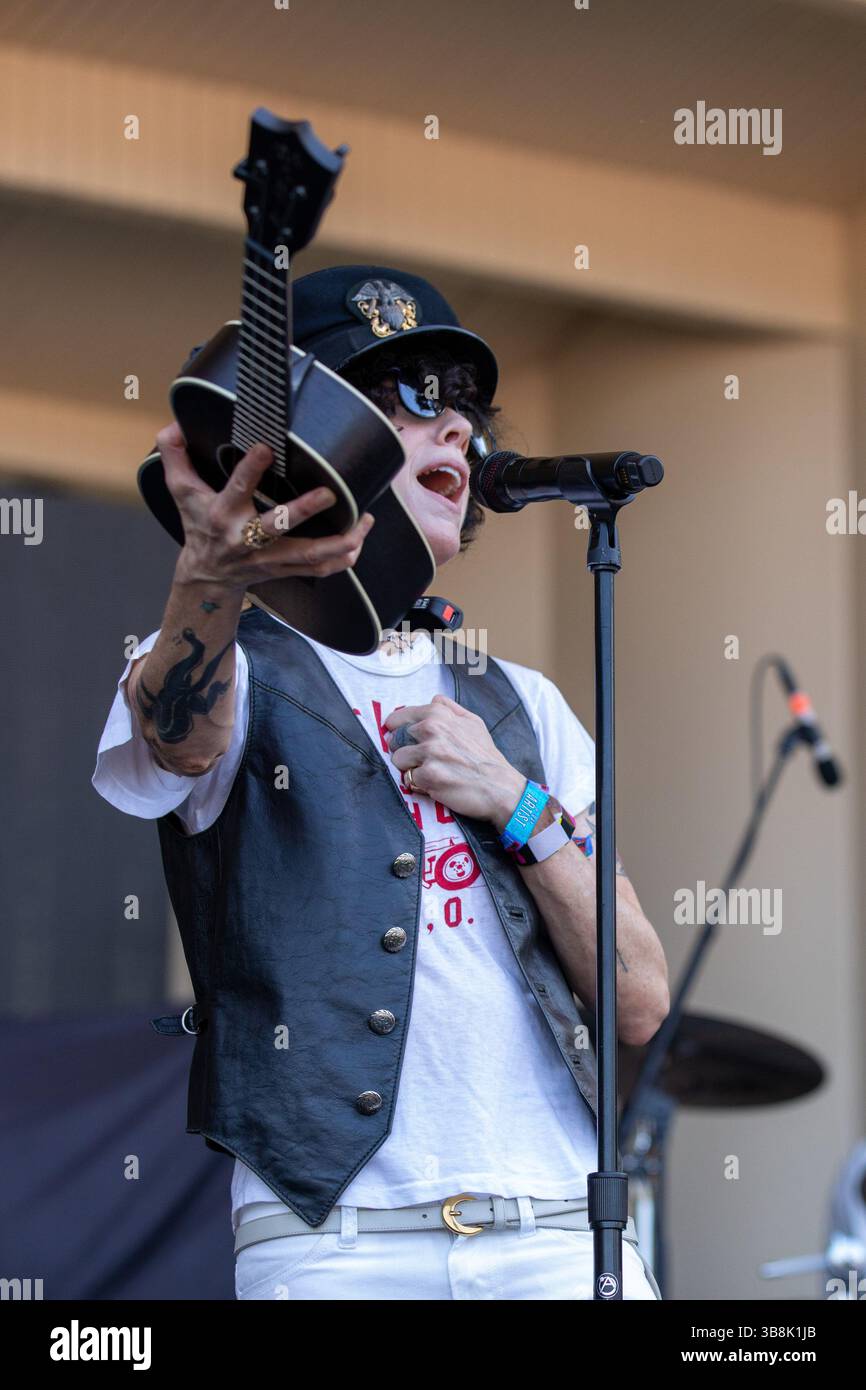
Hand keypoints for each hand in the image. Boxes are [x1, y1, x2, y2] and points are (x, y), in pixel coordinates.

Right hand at [157, 422, 375, 590]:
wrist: (207, 577)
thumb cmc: (198, 526)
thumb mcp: (180, 491)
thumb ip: (174, 455)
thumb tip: (174, 425)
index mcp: (223, 515)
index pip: (236, 490)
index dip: (250, 470)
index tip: (266, 447)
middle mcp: (247, 539)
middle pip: (278, 527)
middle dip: (304, 511)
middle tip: (330, 492)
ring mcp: (270, 558)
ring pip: (309, 555)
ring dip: (340, 540)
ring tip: (364, 518)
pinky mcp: (286, 570)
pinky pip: (321, 570)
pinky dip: (343, 559)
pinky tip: (359, 540)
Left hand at [384, 693, 525, 824]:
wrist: (500, 787)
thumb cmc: (486, 756)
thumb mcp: (474, 722)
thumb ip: (450, 708)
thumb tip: (433, 699)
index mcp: (438, 714)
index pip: (399, 717)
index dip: (397, 730)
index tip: (400, 738)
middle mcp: (432, 730)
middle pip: (395, 740)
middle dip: (405, 750)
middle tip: (424, 759)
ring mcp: (430, 752)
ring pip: (398, 759)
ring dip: (410, 768)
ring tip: (430, 771)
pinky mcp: (429, 775)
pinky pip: (409, 779)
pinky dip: (419, 784)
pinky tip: (436, 783)